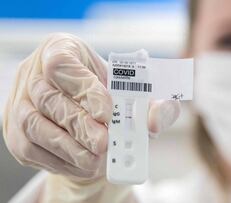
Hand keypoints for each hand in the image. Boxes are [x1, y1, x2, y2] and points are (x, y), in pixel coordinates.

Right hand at [2, 33, 180, 180]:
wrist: (91, 119)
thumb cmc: (113, 100)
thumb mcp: (141, 97)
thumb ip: (157, 105)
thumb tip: (154, 122)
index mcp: (63, 49)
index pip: (62, 63)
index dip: (83, 88)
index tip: (107, 113)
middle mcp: (35, 73)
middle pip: (48, 97)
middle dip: (79, 125)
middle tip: (103, 144)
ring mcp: (20, 102)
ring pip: (35, 125)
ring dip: (68, 147)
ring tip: (96, 159)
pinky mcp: (15, 131)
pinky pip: (30, 148)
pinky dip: (58, 160)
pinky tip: (81, 163)